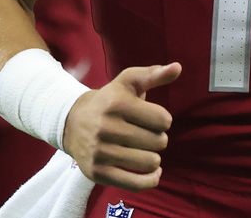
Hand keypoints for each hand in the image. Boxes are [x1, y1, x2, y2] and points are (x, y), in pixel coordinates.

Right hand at [62, 62, 180, 190]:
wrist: (73, 122)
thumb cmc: (109, 100)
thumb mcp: (128, 82)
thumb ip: (154, 74)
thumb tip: (178, 67)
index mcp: (117, 102)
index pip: (163, 120)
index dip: (163, 120)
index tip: (152, 118)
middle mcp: (106, 127)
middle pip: (158, 142)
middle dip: (158, 138)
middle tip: (146, 134)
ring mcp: (100, 152)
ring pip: (150, 162)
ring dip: (153, 158)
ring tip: (144, 149)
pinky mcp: (97, 173)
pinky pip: (136, 184)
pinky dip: (151, 179)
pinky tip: (152, 171)